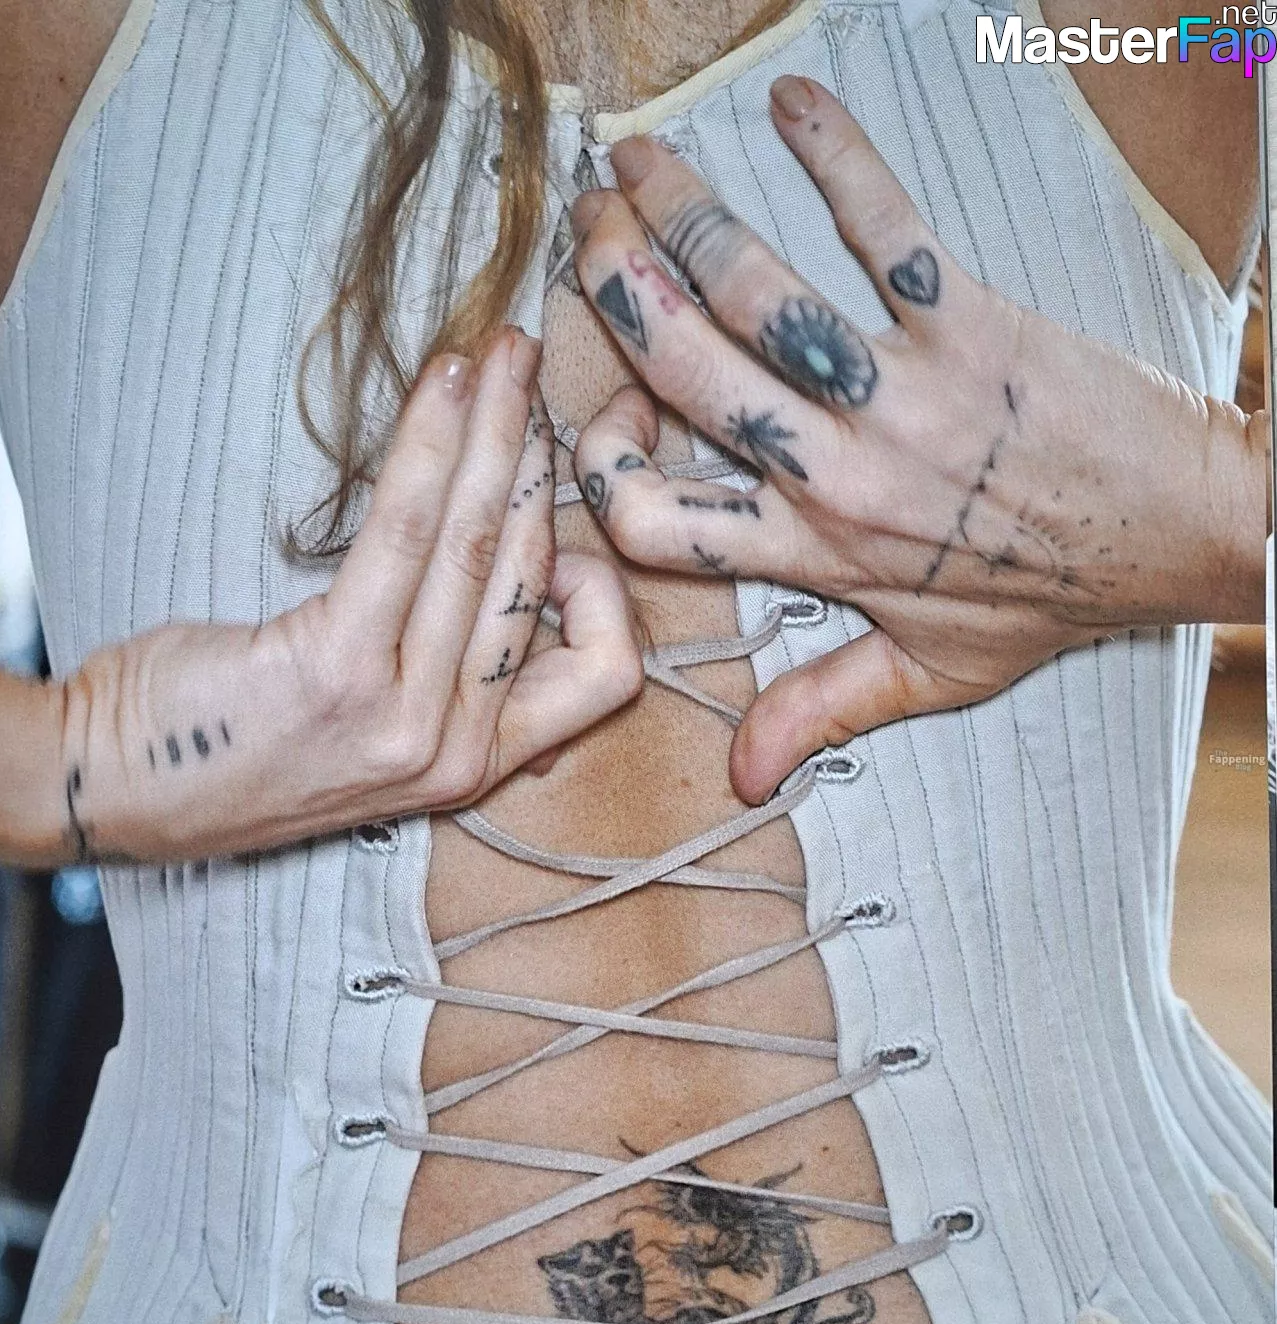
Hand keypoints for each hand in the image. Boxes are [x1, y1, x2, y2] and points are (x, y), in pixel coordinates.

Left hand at [0, 326, 643, 866]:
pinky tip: (445, 382)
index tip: (548, 525)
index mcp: (477, 765)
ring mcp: (403, 719)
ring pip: (486, 545)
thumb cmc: (240, 741)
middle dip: (542, 457)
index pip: (601, 674)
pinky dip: (434, 444)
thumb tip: (505, 572)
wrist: (116, 786)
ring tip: (500, 353)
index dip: (599, 591)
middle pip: (542, 583)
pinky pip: (409, 532)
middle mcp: (456, 752)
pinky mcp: (338, 669)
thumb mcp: (374, 734)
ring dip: (501, 429)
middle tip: (529, 372)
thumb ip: (446, 678)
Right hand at [569, 78, 1262, 804]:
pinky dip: (832, 156)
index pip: (653, 521)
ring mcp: (897, 394)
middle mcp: (838, 472)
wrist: (1179, 532)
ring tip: (636, 163)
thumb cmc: (1051, 599)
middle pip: (681, 374)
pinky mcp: (965, 322)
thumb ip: (820, 710)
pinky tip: (790, 103)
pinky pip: (881, 225)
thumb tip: (740, 778)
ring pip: (755, 294)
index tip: (599, 417)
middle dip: (612, 290)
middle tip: (586, 234)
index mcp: (817, 554)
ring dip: (682, 213)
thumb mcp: (932, 675)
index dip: (597, 468)